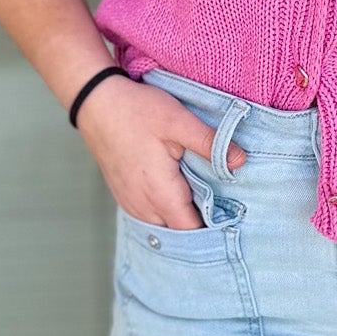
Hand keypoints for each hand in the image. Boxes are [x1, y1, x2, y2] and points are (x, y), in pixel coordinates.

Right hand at [74, 76, 245, 229]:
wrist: (96, 103)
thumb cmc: (137, 111)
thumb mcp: (179, 122)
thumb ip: (211, 144)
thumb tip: (240, 161)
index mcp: (161, 195)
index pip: (193, 232)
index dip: (214, 228)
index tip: (233, 215)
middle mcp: (144, 207)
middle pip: (179, 233)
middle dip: (201, 223)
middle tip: (224, 203)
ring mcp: (131, 203)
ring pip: (164, 226)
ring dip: (183, 217)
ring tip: (204, 196)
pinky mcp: (125, 196)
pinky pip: (151, 215)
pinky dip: (167, 210)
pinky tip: (179, 189)